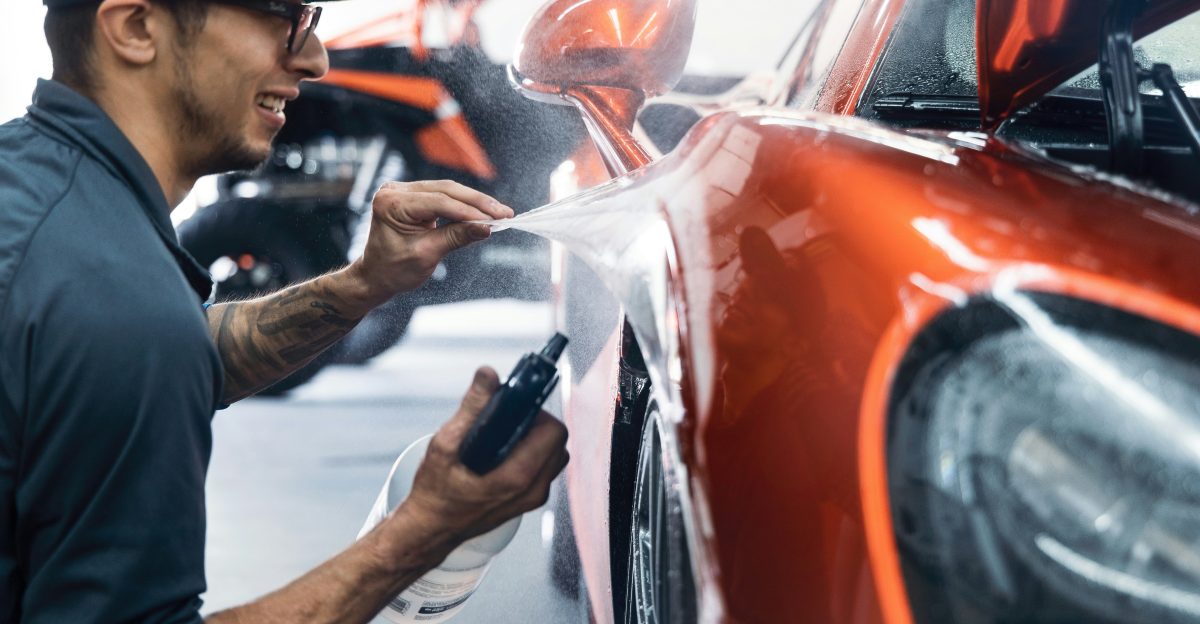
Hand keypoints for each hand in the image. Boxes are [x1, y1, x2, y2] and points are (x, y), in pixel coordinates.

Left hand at [351, 180, 513, 304]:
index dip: (469, 211)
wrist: (375, 276)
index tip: (495, 220)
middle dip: (477, 203)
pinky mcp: (413, 196)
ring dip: (474, 202)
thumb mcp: (426, 254)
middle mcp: (395, 190)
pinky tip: (482, 211)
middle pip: (445, 190)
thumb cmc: (393, 269)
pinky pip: (443, 195)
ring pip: (447, 190)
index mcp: (392, 203)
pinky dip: (463, 205)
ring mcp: (403, 190)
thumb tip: (486, 227)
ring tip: (499, 212)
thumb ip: (456, 237)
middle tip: (504, 213)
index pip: (439, 202)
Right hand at [400, 367, 568, 543]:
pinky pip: (543, 468)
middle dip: (536, 422)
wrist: (430, 530)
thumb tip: (488, 375)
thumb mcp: (445, 445)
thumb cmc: (435, 493)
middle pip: (557, 441)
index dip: (537, 410)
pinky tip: (501, 450)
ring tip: (502, 433)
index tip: (516, 404)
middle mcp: (533, 490)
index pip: (554, 431)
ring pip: (554, 455)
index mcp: (518, 477)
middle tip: (505, 417)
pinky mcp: (528, 500)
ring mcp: (533, 498)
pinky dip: (530, 453)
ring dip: (535, 438)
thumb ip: (471, 408)